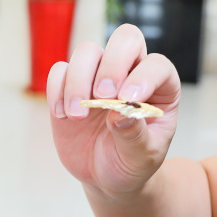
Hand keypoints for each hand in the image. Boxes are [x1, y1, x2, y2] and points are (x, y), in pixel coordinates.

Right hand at [46, 24, 180, 199]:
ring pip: (87, 51)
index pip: (157, 65)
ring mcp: (98, 76)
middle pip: (125, 39)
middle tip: (102, 96)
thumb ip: (135, 136)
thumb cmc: (132, 163)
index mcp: (160, 87)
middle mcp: (130, 73)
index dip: (143, 76)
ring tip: (78, 115)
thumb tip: (120, 113)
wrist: (105, 177)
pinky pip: (59, 70)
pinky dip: (57, 89)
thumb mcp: (142, 158)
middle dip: (112, 64)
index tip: (128, 100)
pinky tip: (62, 116)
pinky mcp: (70, 86)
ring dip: (79, 80)